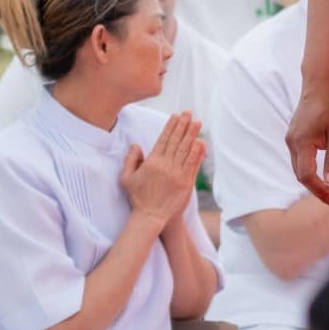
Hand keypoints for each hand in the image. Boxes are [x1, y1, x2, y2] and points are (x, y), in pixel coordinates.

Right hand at [120, 111, 204, 226]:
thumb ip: (131, 160)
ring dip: (192, 134)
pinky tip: (201, 142)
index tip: (176, 115)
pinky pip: (193, 164)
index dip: (171, 126)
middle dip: (183, 126)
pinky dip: (198, 152)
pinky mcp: (186, 182)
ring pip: (185, 150)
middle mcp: (165, 166)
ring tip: (197, 122)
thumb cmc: (137, 197)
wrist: (150, 216)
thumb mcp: (127, 178)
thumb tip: (136, 145)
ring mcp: (177, 174)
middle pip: (176, 141)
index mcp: (151, 163)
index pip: (163, 140)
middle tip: (189, 113)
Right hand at [286, 78, 328, 209]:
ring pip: (300, 168)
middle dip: (318, 191)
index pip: (307, 176)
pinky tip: (324, 176)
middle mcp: (292, 143)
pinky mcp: (296, 136)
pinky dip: (311, 170)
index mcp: (301, 143)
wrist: (321, 82)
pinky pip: (302, 159)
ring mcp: (292, 139)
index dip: (321, 192)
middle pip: (301, 175)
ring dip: (315, 182)